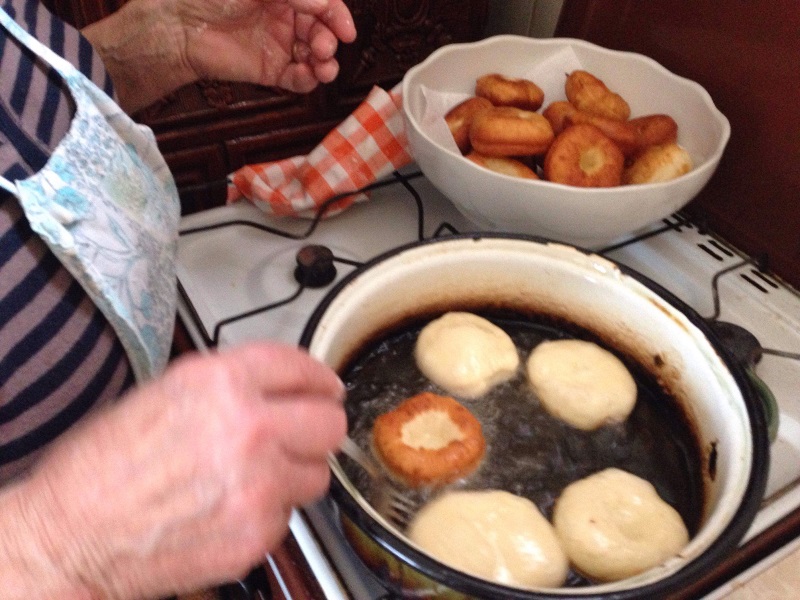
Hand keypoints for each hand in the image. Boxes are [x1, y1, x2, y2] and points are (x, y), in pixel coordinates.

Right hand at [0, 342, 345, 598]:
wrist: (68, 536)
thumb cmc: (99, 468)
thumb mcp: (163, 394)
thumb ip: (228, 385)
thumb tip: (274, 387)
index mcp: (220, 383)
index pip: (300, 366)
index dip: (318, 377)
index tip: (326, 387)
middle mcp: (248, 428)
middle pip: (329, 422)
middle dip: (318, 427)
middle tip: (304, 434)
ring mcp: (259, 484)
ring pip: (318, 474)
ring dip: (296, 473)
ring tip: (256, 477)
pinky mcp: (257, 532)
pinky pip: (289, 516)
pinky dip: (269, 513)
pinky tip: (231, 509)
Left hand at [179, 0, 356, 91]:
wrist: (180, 25)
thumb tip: (325, 5)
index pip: (323, 4)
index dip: (338, 16)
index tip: (347, 31)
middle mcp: (286, 18)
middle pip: (322, 31)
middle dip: (329, 41)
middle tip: (324, 48)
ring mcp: (279, 45)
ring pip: (314, 56)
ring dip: (325, 63)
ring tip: (323, 67)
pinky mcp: (270, 71)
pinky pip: (298, 79)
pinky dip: (308, 80)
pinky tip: (309, 77)